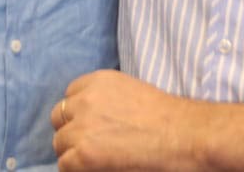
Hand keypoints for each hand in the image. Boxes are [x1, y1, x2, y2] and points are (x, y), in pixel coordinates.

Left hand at [51, 70, 200, 170]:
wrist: (184, 135)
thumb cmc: (169, 118)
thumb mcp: (131, 92)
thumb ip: (106, 99)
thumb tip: (96, 119)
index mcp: (98, 81)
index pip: (70, 96)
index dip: (79, 114)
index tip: (91, 126)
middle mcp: (85, 100)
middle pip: (59, 117)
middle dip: (72, 130)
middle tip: (92, 145)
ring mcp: (82, 127)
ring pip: (60, 143)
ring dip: (74, 152)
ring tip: (96, 160)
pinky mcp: (84, 153)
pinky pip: (65, 164)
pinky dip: (77, 169)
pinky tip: (97, 168)